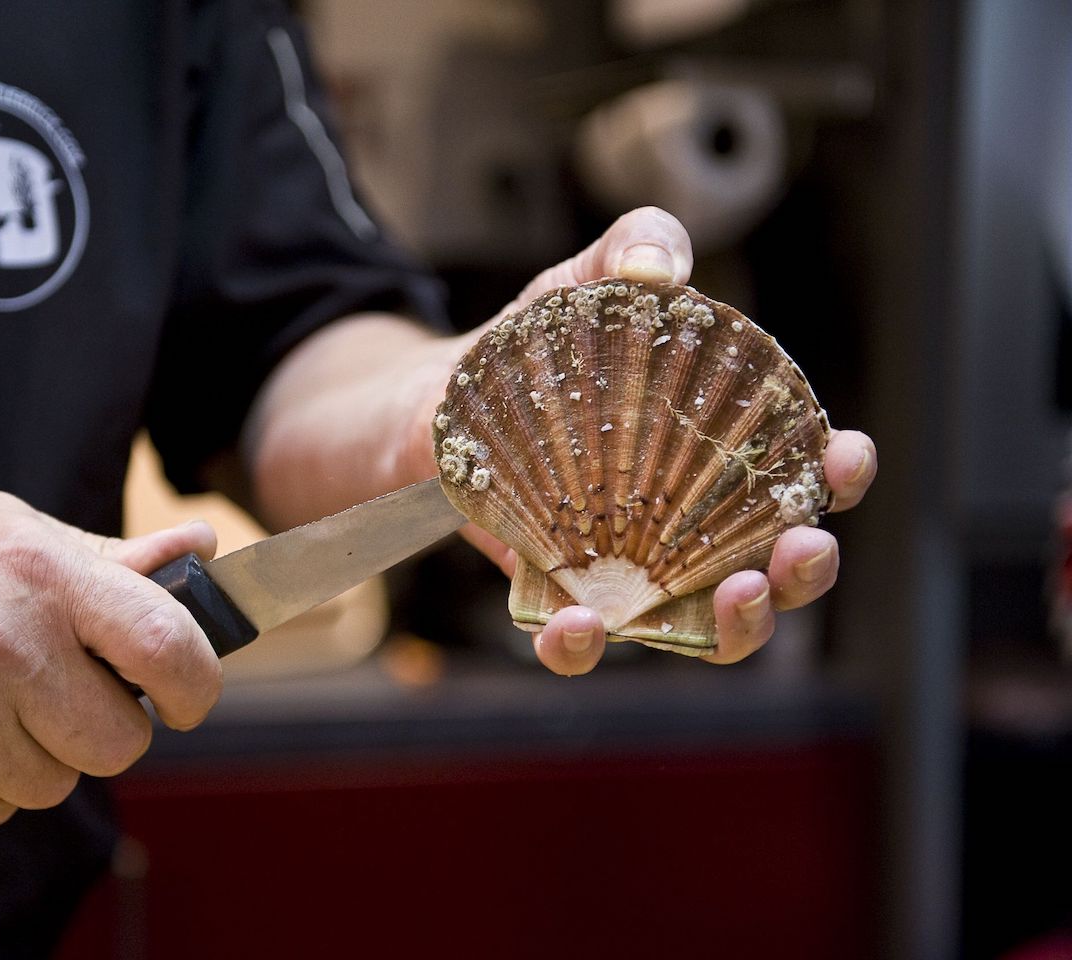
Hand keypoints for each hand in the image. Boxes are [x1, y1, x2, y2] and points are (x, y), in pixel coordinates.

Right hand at [0, 491, 220, 826]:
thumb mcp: (13, 528)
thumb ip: (112, 556)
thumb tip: (200, 552)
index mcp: (45, 575)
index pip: (167, 645)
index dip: (196, 683)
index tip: (184, 694)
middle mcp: (7, 646)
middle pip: (120, 741)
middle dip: (107, 727)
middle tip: (67, 695)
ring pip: (59, 783)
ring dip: (41, 755)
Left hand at [425, 206, 877, 674]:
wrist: (433, 404)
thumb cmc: (532, 348)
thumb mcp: (580, 285)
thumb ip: (631, 251)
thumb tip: (659, 262)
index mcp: (714, 454)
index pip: (799, 474)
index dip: (837, 474)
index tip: (844, 456)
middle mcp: (686, 527)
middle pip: (774, 568)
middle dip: (804, 569)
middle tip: (803, 550)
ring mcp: (627, 572)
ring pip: (702, 627)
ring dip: (735, 626)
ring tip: (734, 599)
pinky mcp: (556, 596)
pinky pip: (583, 641)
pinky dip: (586, 644)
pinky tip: (581, 624)